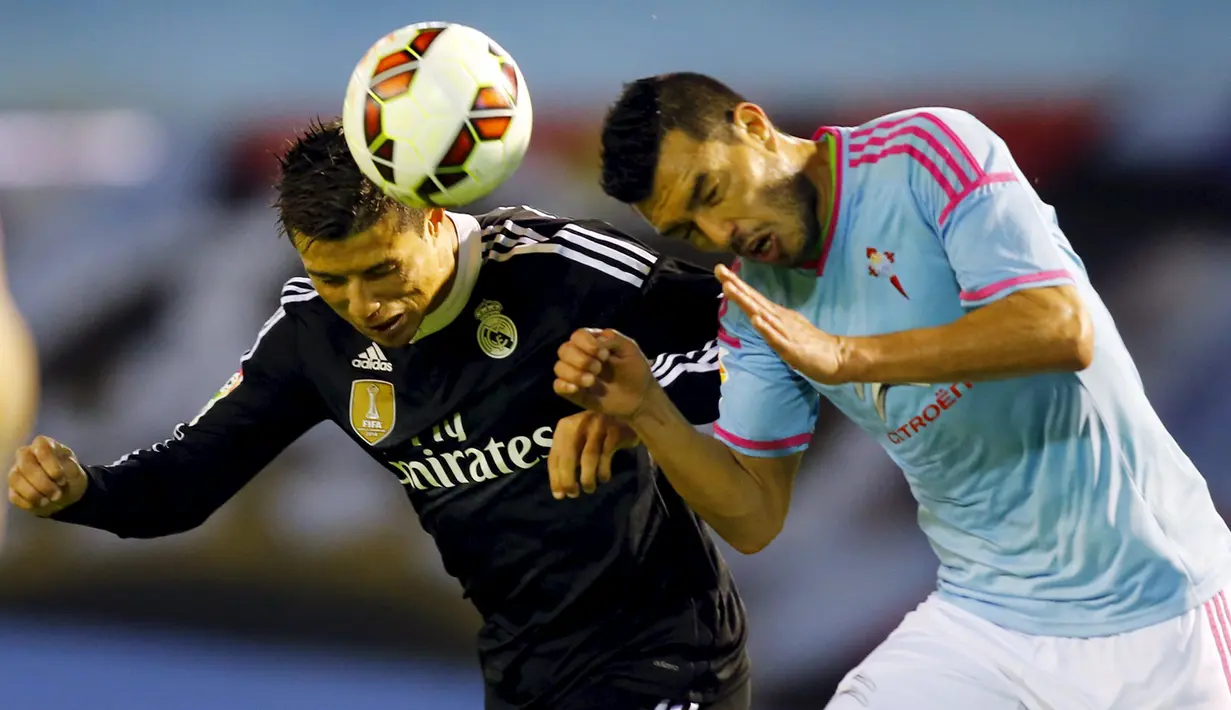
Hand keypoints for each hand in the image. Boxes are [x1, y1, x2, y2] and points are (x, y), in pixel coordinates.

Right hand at [8, 435, 87, 516]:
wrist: (67, 493)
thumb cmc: (70, 476)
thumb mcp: (75, 469)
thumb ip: (67, 467)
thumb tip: (55, 473)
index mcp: (44, 445)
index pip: (41, 447)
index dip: (50, 464)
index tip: (61, 479)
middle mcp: (26, 455)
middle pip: (25, 464)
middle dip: (42, 483)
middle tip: (57, 494)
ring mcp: (17, 471)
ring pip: (16, 479)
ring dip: (34, 494)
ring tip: (49, 500)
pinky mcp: (13, 488)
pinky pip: (14, 495)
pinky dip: (28, 502)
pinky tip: (41, 503)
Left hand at [547, 411, 638, 498]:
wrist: (625, 412)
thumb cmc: (596, 432)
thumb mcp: (577, 439)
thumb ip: (568, 457)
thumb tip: (561, 488)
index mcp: (565, 427)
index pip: (555, 456)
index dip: (555, 478)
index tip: (559, 495)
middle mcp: (578, 423)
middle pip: (568, 457)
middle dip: (568, 479)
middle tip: (573, 494)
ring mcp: (597, 426)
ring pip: (588, 458)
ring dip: (587, 478)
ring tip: (589, 489)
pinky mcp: (614, 431)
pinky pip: (606, 457)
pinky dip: (603, 471)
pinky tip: (604, 478)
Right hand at [553, 328, 656, 418]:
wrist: (640, 398)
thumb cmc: (635, 370)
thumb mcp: (630, 349)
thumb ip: (613, 339)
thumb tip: (595, 342)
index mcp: (592, 343)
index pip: (577, 336)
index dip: (586, 343)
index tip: (604, 354)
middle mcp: (580, 357)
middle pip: (564, 350)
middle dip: (581, 359)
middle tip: (599, 368)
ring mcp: (576, 375)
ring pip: (559, 367)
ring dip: (574, 373)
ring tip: (592, 381)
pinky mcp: (574, 393)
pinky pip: (557, 386)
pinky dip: (564, 385)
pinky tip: (577, 389)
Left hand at [716, 264, 850, 384]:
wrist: (839, 357)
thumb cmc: (812, 345)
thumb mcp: (787, 330)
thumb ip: (772, 322)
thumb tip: (756, 313)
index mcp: (778, 315)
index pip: (754, 298)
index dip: (738, 285)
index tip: (721, 271)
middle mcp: (780, 319)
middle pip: (755, 301)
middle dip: (736, 286)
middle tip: (719, 270)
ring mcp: (786, 332)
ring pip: (762, 315)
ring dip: (746, 301)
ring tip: (730, 288)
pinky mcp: (792, 349)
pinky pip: (777, 338)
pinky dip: (766, 329)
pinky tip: (756, 319)